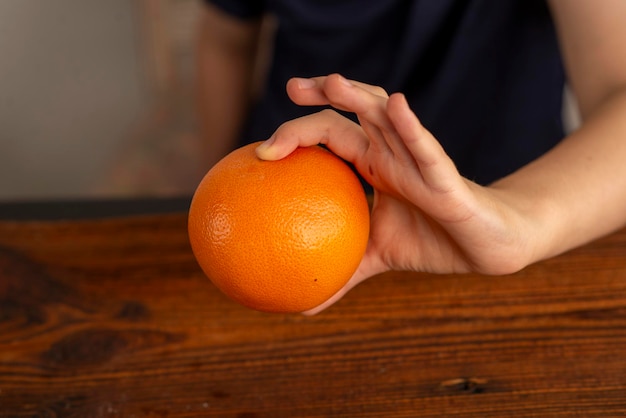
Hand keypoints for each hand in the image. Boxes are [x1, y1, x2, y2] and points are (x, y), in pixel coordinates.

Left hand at [256, 74, 535, 313]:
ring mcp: (418, 159)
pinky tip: (395, 108)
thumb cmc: (430, 241)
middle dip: (325, 93)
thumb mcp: (375, 257)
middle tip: (291, 87)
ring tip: (331, 83)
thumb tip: (299, 307)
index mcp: (373, 164)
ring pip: (387, 117)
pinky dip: (411, 128)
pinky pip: (427, 149)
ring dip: (360, 97)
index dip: (298, 133)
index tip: (262, 152)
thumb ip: (341, 274)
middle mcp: (392, 153)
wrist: (484, 249)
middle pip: (354, 112)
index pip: (331, 135)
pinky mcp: (446, 176)